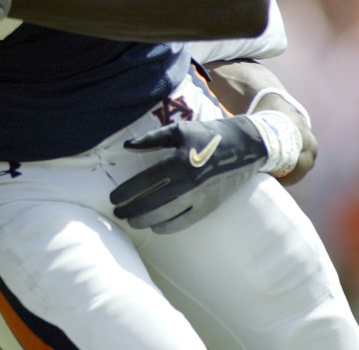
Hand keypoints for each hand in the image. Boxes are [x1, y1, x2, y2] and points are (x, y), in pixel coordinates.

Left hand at [110, 116, 266, 233]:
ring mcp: (201, 196)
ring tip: (132, 222)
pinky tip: (156, 228)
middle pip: (154, 201)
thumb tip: (126, 146)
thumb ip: (151, 139)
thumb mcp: (178, 131)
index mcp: (179, 162)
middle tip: (118, 213)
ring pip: (169, 215)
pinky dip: (170, 227)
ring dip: (147, 221)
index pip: (146, 181)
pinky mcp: (212, 205)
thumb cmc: (206, 135)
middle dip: (133, 209)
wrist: (245, 146)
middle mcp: (189, 182)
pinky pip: (187, 221)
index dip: (127, 191)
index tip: (113, 198)